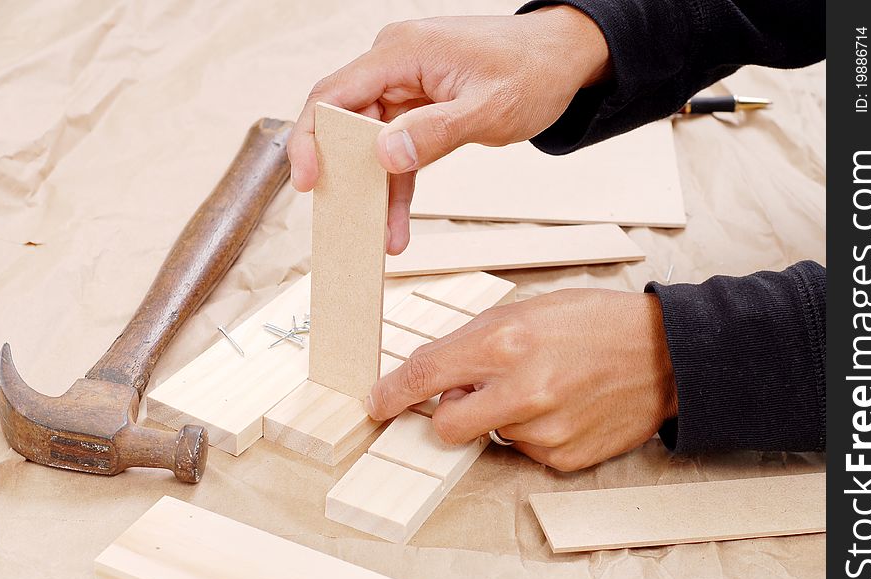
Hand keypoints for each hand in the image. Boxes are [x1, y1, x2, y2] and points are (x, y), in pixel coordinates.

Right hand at [288, 7, 610, 253]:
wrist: (562, 58)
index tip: (308, 180)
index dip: (312, 138)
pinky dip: (398, 183)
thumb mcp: (488, 107)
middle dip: (342, 173)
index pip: (335, 94)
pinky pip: (398, 149)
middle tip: (342, 218)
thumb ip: (436, 132)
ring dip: (375, 189)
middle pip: (345, 121)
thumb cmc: (532, 69)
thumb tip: (386, 155)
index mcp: (402, 52)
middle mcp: (395, 65)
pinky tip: (397, 221)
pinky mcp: (419, 107)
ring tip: (381, 234)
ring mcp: (406, 86)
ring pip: (371, 144)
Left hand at [366, 289, 677, 471]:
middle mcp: (522, 391)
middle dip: (448, 413)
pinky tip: (562, 407)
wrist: (664, 355)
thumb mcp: (528, 309)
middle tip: (472, 394)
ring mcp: (545, 430)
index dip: (394, 392)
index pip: (427, 375)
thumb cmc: (596, 323)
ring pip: (490, 435)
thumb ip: (475, 341)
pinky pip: (524, 451)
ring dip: (502, 416)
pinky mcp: (565, 456)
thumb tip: (435, 372)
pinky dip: (532, 433)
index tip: (378, 402)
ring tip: (544, 387)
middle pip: (446, 425)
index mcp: (506, 343)